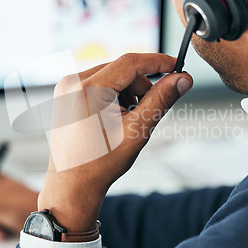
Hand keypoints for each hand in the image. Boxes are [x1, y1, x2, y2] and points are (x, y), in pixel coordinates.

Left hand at [38, 53, 192, 236]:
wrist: (71, 185)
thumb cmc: (100, 163)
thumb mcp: (136, 130)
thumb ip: (161, 100)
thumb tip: (183, 79)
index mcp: (87, 90)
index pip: (130, 62)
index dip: (158, 62)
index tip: (177, 66)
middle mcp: (72, 83)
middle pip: (120, 69)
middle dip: (140, 86)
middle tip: (146, 111)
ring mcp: (65, 88)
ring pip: (110, 75)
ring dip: (126, 92)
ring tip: (124, 122)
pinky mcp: (65, 94)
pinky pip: (97, 83)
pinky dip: (112, 95)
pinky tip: (111, 120)